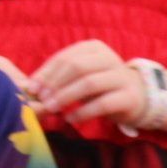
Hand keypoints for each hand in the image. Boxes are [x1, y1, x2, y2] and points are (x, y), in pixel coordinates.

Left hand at [28, 41, 147, 127]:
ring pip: (89, 83)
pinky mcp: (129, 97)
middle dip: (56, 84)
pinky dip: (83, 113)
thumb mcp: (80, 77)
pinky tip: (71, 119)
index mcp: (95, 48)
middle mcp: (110, 58)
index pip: (65, 57)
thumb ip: (57, 78)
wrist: (138, 97)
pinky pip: (103, 104)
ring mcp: (122, 77)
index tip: (32, 89)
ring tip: (53, 109)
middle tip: (42, 100)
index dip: (46, 73)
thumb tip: (28, 87)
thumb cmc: (101, 86)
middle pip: (77, 67)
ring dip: (67, 97)